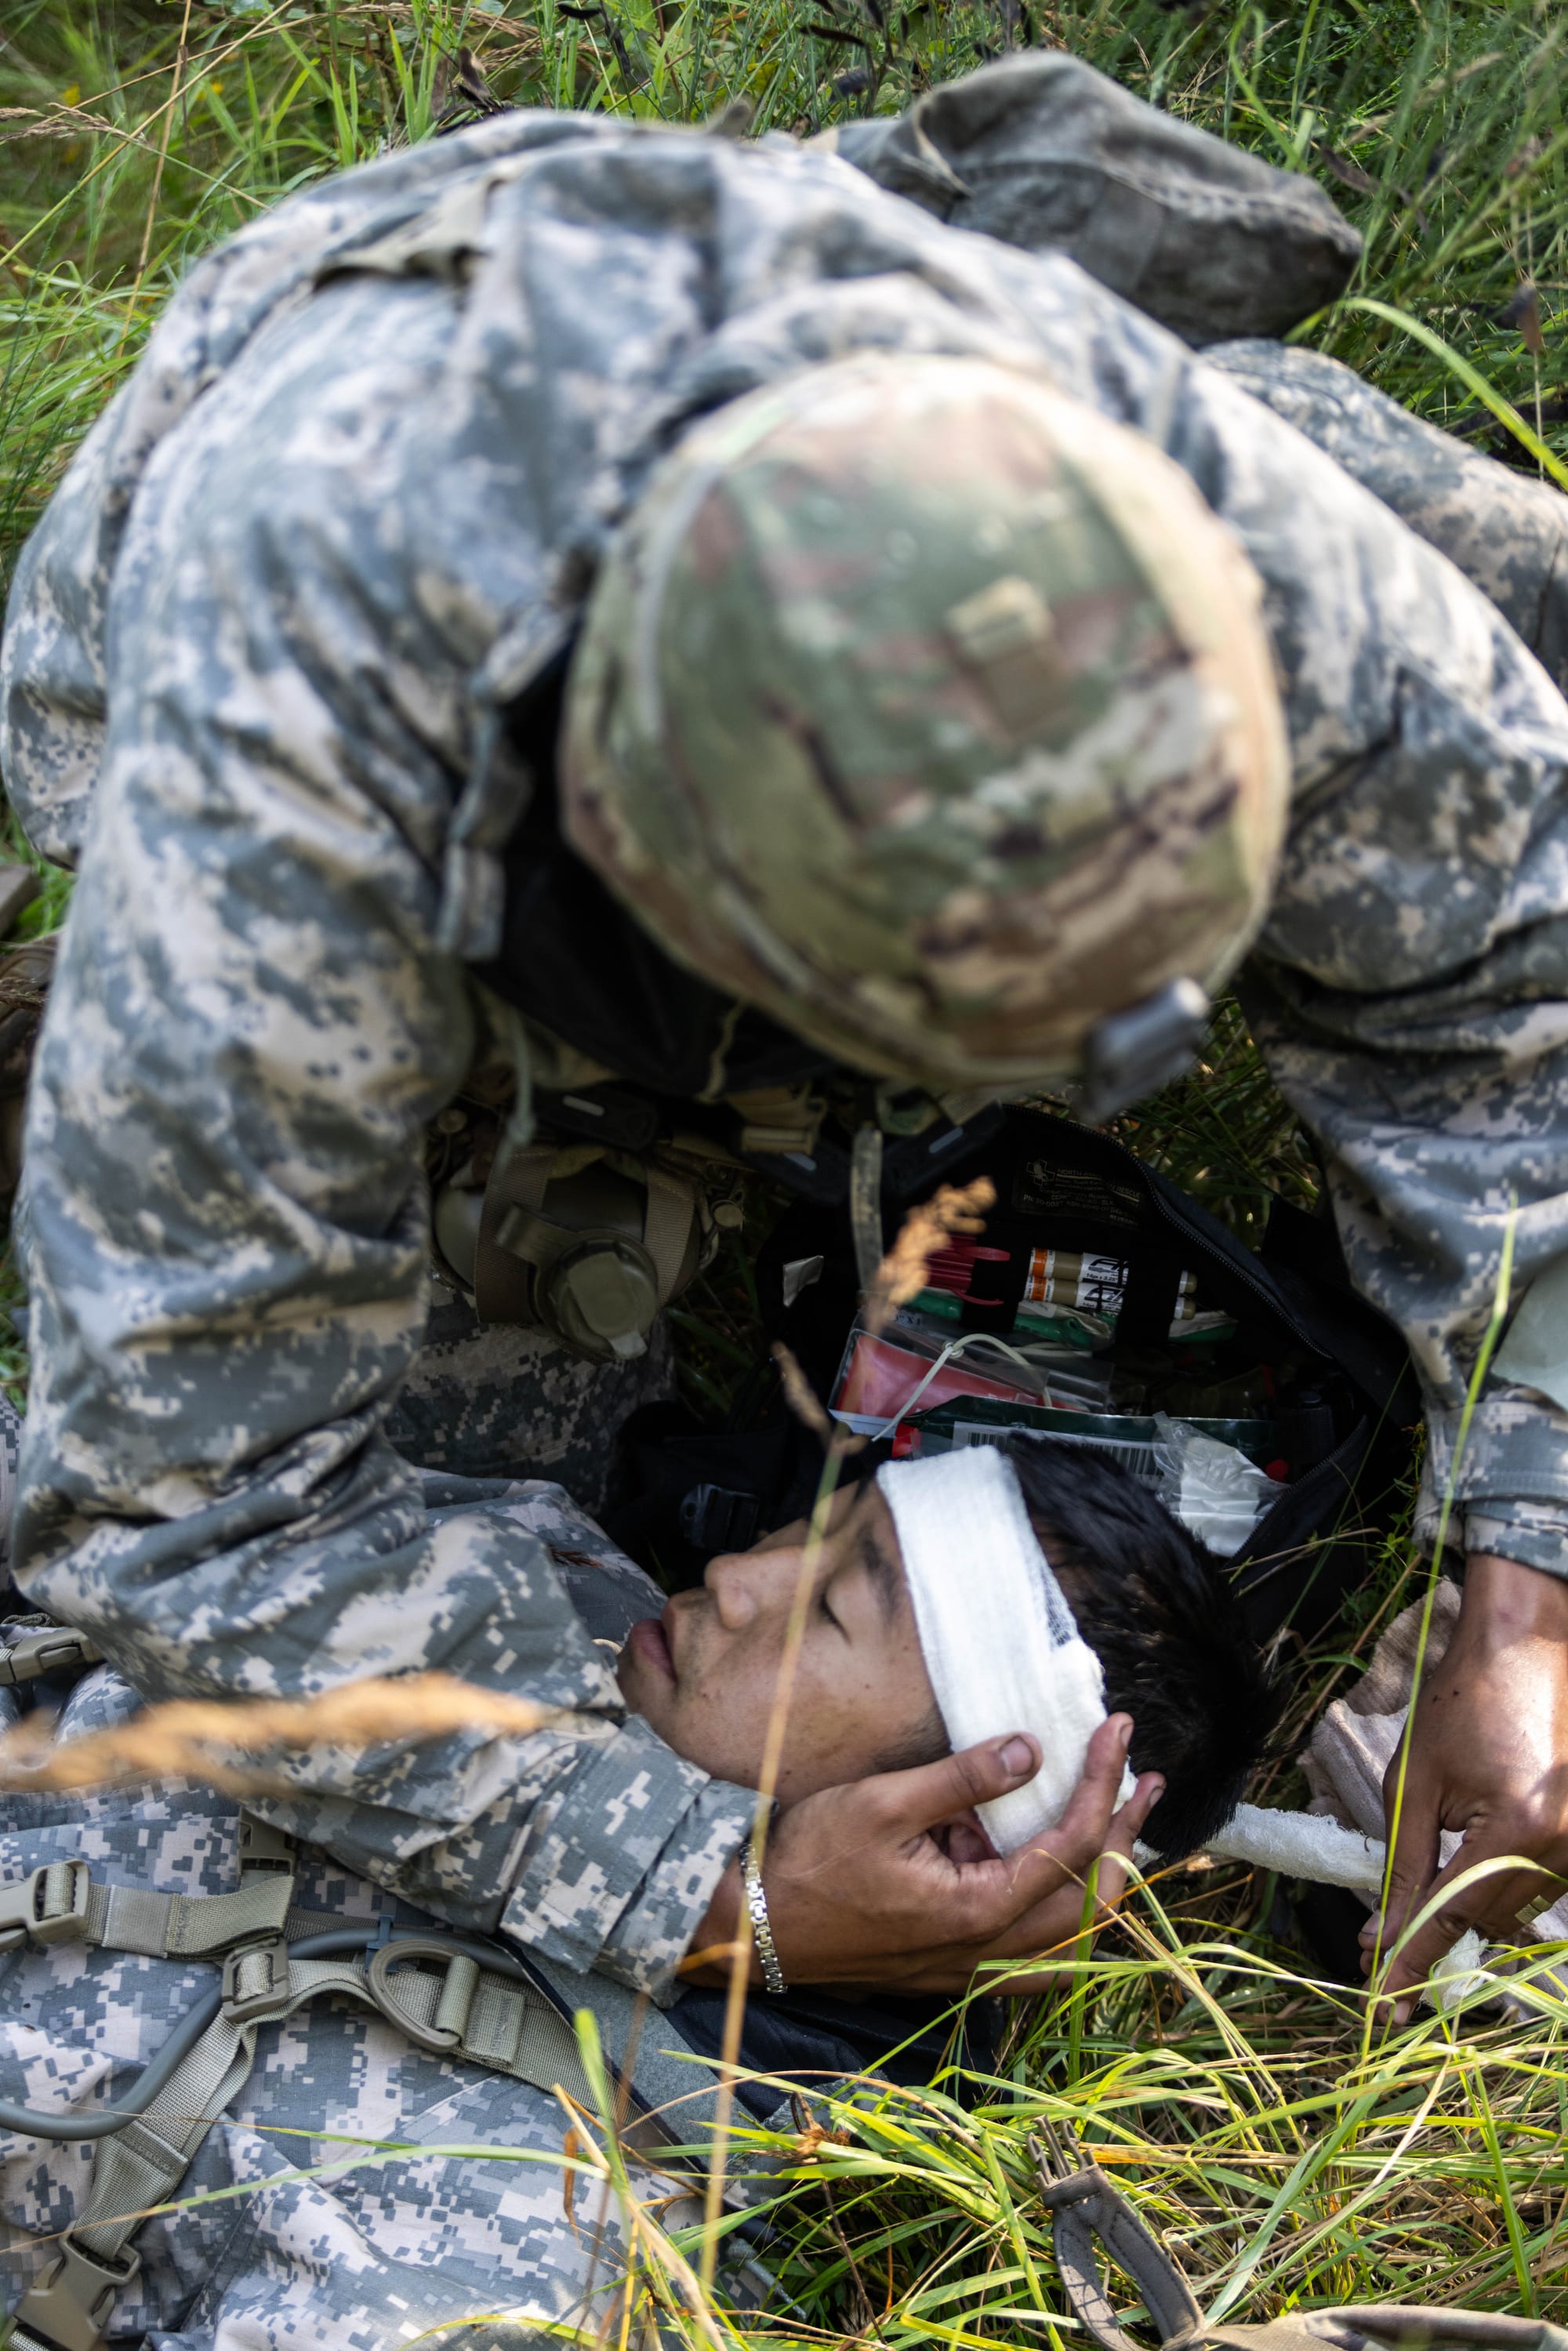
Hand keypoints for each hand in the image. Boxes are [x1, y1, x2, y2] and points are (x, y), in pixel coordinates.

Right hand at [688, 1715, 1163, 1996]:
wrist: (753, 1929)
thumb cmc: (808, 1862)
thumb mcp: (881, 1803)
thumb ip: (961, 1779)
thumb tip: (1029, 1750)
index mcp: (977, 1911)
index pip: (1071, 1845)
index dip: (1102, 1784)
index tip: (1116, 1731)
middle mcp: (986, 1953)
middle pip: (1091, 1900)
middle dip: (1126, 1834)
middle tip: (1145, 1778)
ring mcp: (972, 1971)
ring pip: (1074, 1940)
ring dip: (1109, 1881)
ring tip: (1127, 1826)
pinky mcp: (954, 1971)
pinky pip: (1039, 1959)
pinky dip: (1070, 1921)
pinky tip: (1072, 1888)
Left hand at [1368, 1554, 1567, 2015]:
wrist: (1524, 1647)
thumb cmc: (1462, 1701)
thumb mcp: (1415, 1780)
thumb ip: (1402, 1862)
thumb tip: (1384, 1934)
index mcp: (1519, 1829)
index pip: (1453, 1915)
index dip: (1413, 1958)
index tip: (1383, 2001)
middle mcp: (1564, 1843)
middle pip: (1488, 1921)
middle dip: (1438, 1925)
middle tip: (1386, 1934)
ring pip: (1517, 1910)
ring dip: (1473, 1900)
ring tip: (1442, 1855)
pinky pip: (1542, 1886)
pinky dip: (1503, 1881)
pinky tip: (1478, 1852)